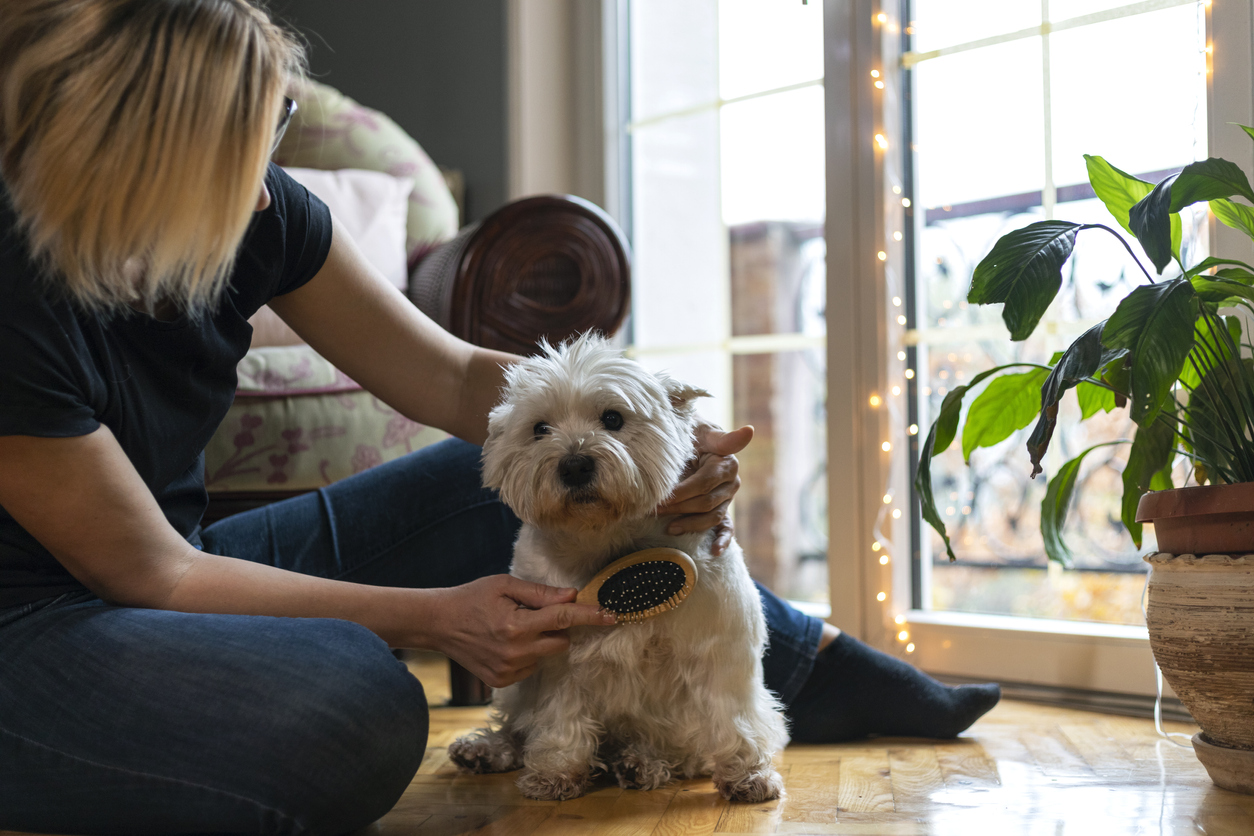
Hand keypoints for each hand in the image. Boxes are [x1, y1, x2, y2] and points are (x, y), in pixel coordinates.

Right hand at [430, 575, 615, 687]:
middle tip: (532, 613)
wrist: (438, 624)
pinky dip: (527, 655)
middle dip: (557, 627)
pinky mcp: (502, 681)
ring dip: (540, 641)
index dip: (590, 616)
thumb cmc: (472, 598)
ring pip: (546, 655)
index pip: (564, 619)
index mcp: (516, 626)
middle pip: (561, 641)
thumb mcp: (504, 585)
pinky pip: (531, 667)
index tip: (612, 616)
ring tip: (512, 627)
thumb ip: (540, 593)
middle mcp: (515, 652)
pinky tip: (505, 643)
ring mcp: (508, 671)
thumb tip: (572, 595)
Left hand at [656, 424, 751, 555]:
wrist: (688, 440)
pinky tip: (715, 551)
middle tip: (654, 509)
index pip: (704, 483)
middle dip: (678, 508)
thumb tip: (750, 431)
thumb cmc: (692, 434)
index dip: (683, 492)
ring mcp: (727, 499)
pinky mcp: (722, 510)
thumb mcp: (702, 430)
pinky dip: (722, 540)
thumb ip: (723, 437)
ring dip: (691, 524)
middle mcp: (731, 483)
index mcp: (727, 464)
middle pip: (705, 502)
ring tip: (669, 527)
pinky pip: (726, 528)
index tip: (663, 497)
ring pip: (711, 517)